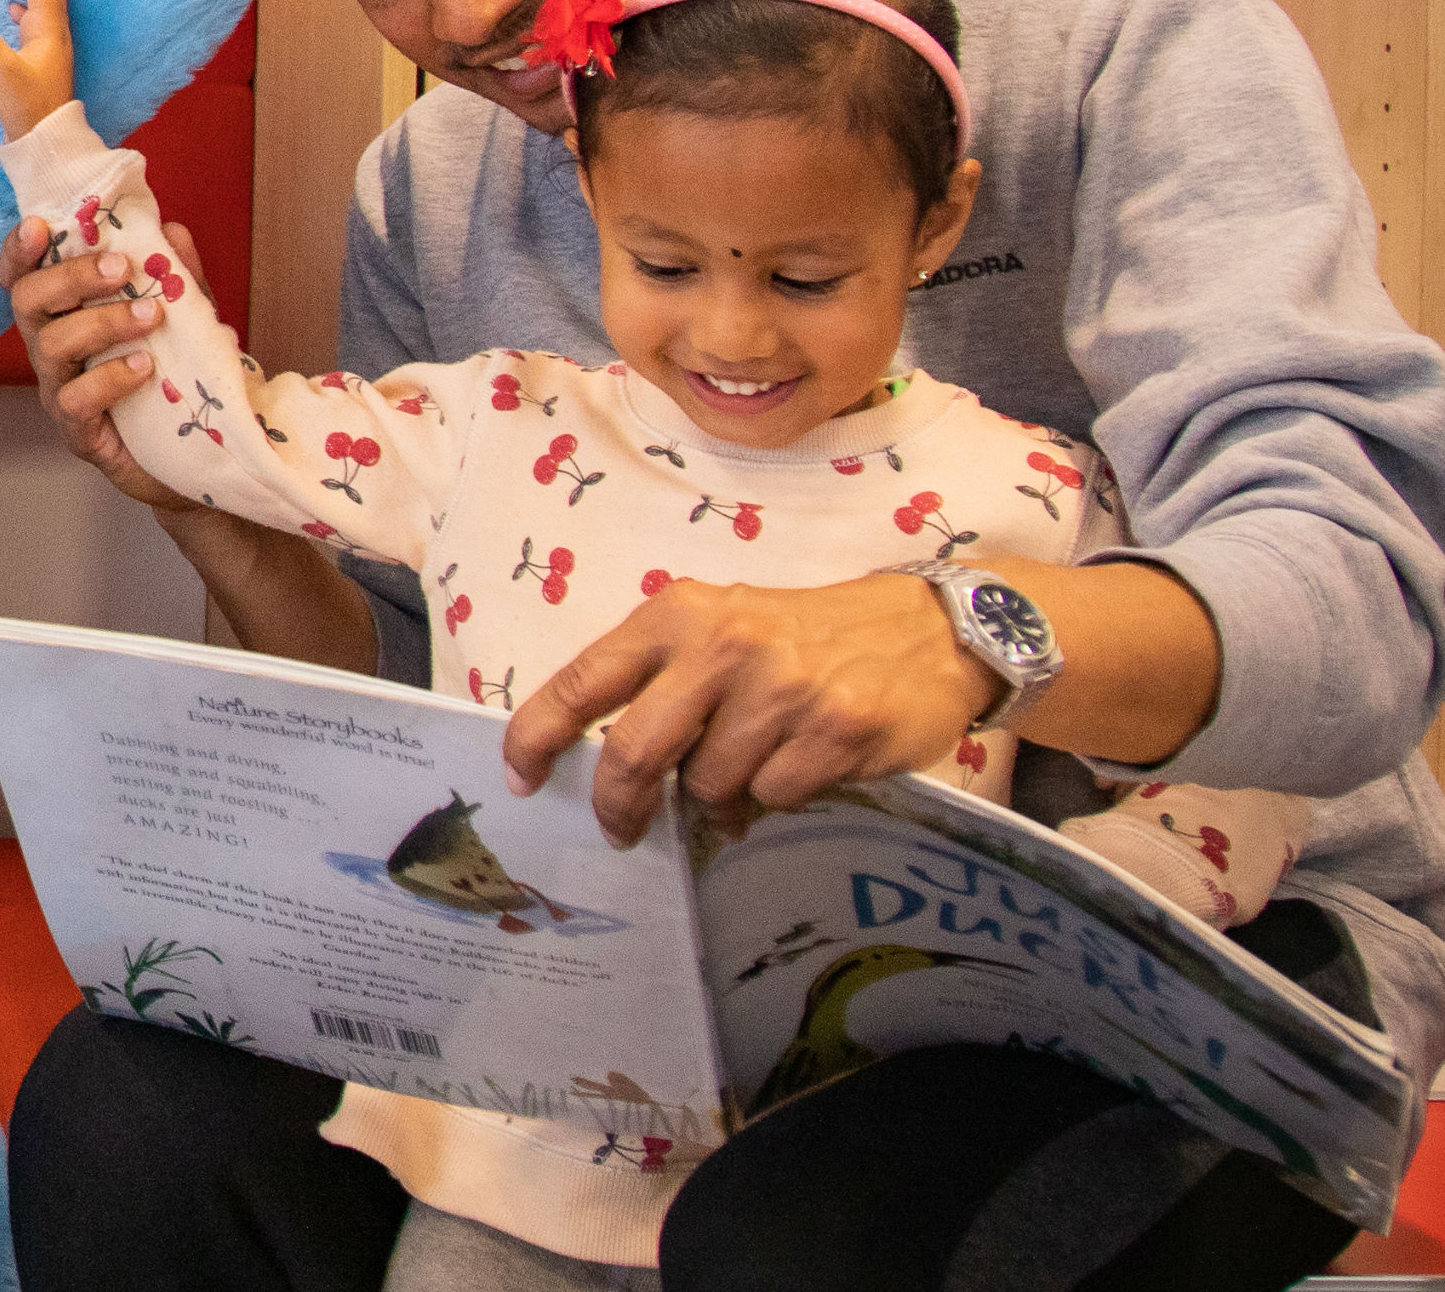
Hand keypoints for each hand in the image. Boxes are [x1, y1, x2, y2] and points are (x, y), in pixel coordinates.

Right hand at [0, 0, 77, 140]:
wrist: (48, 145)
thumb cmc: (29, 109)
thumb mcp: (0, 72)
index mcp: (48, 27)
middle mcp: (52, 31)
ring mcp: (48, 46)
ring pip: (38, 1)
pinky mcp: (40, 61)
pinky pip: (33, 21)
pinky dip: (21, 5)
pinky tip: (10, 9)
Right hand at [0, 211, 208, 513]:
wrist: (195, 454)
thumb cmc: (175, 376)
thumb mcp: (183, 317)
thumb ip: (177, 277)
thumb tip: (173, 230)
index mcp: (64, 313)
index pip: (24, 275)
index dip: (18, 250)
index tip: (37, 225)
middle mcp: (50, 347)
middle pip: (28, 301)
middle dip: (69, 276)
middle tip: (121, 268)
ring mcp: (58, 390)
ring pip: (50, 346)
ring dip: (101, 323)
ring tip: (151, 316)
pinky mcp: (77, 432)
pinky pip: (75, 400)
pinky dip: (109, 378)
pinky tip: (144, 367)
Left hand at [498, 571, 1004, 845]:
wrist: (924, 630)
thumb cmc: (800, 638)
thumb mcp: (718, 632)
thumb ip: (660, 686)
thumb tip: (607, 772)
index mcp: (677, 615)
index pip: (583, 680)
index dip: (538, 736)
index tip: (520, 777)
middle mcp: (724, 645)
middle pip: (634, 752)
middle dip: (619, 804)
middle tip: (622, 829)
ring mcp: (783, 688)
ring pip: (707, 785)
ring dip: (719, 797)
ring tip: (752, 767)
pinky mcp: (837, 729)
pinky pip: (772, 797)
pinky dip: (776, 796)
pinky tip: (801, 765)